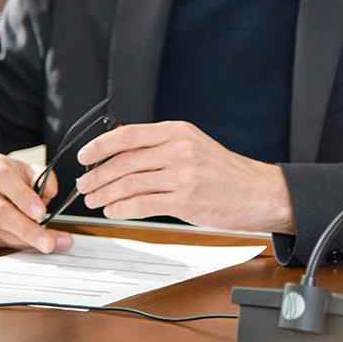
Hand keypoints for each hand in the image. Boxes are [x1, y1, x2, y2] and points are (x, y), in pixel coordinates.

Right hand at [0, 153, 73, 253]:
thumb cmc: (9, 175)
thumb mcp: (27, 168)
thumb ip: (43, 177)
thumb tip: (50, 192)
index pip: (3, 180)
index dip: (22, 197)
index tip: (41, 212)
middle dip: (26, 229)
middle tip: (48, 241)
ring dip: (27, 241)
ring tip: (52, 243)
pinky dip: (18, 244)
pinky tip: (35, 243)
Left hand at [74, 120, 291, 232]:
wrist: (258, 192)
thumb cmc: (225, 173)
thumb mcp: (194, 146)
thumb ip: (162, 147)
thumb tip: (121, 155)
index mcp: (179, 131)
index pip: (128, 134)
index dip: (99, 146)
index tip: (84, 156)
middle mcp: (180, 149)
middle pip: (123, 161)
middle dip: (96, 176)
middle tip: (85, 186)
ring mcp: (183, 174)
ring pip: (128, 183)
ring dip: (105, 195)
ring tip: (95, 201)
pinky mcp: (185, 199)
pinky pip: (141, 204)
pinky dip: (121, 209)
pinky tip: (114, 211)